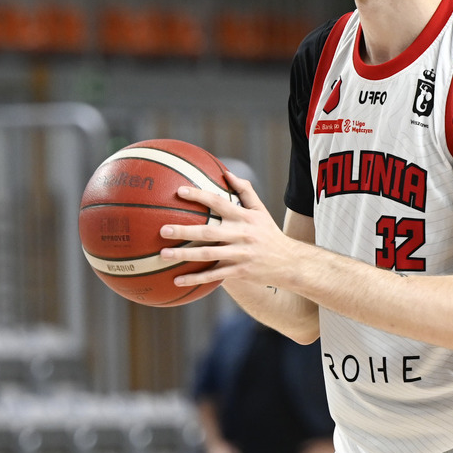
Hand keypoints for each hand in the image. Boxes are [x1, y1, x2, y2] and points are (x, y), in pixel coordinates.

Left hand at [159, 173, 305, 288]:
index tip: (179, 191)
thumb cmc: (269, 233)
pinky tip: (177, 280)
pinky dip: (195, 279)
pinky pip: (214, 276)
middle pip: (209, 231)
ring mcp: (240, 255)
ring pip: (208, 255)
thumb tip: (226, 172)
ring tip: (163, 255)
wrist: (290, 263)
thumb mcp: (261, 211)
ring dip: (185, 255)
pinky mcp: (239, 272)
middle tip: (162, 229)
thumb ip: (245, 191)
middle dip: (184, 230)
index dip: (200, 196)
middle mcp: (241, 235)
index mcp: (244, 217)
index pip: (219, 202)